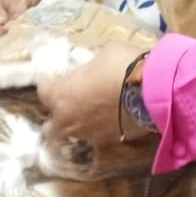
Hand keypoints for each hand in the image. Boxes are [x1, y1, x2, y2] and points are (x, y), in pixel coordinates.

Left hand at [38, 40, 153, 148]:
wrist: (152, 92)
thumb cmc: (122, 66)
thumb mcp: (104, 54)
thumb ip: (91, 66)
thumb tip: (95, 68)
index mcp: (60, 95)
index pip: (42, 91)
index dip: (51, 83)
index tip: (60, 77)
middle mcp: (68, 120)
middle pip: (50, 126)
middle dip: (57, 115)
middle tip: (70, 102)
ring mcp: (88, 134)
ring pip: (74, 134)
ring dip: (79, 123)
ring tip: (94, 110)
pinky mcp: (109, 142)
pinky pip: (97, 136)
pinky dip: (100, 128)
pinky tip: (111, 117)